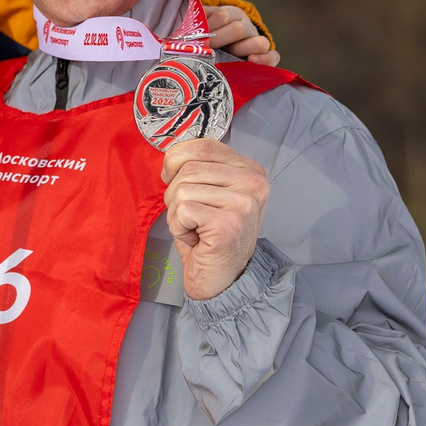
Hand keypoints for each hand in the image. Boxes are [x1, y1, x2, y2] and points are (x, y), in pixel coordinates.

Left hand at [162, 138, 269, 300]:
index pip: (202, 146)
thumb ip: (198, 167)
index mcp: (250, 169)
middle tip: (192, 217)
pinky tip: (197, 239)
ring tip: (196, 229)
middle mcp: (254, 183)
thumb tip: (171, 153)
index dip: (176, 161)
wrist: (221, 279)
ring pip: (182, 189)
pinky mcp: (229, 223)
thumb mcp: (208, 192)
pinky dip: (179, 227)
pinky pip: (182, 210)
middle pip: (189, 168)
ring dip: (177, 213)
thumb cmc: (209, 237)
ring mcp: (244, 203)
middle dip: (175, 194)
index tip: (175, 181)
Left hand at [203, 2, 277, 66]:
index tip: (197, 37)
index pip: (223, 15)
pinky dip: (265, 60)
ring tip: (230, 54)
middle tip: (208, 48)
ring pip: (259, 42)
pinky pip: (273, 57)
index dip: (210, 26)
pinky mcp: (265, 56)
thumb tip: (185, 27)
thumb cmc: (210, 36)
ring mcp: (257, 41)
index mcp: (231, 14)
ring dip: (242, 49)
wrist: (224, 45)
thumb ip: (196, 24)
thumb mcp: (203, 25)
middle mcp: (247, 26)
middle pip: (239, 29)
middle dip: (221, 39)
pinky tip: (252, 62)